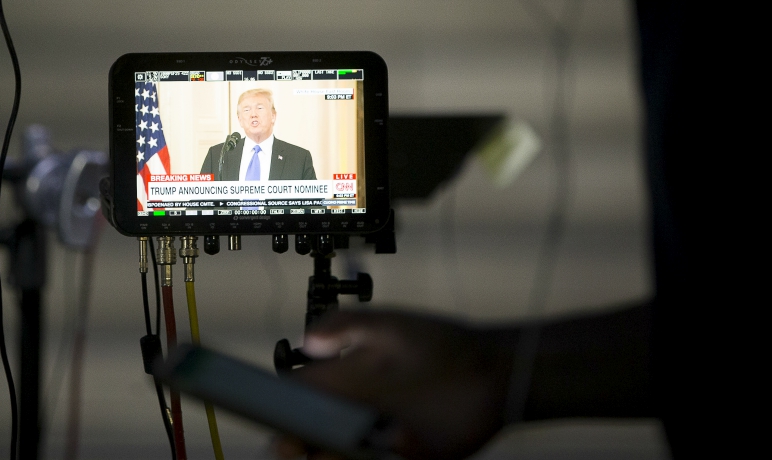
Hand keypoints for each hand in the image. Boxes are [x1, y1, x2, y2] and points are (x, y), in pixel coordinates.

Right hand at [275, 310, 514, 459]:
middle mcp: (358, 412)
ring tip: (331, 456)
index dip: (283, 412)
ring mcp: (381, 440)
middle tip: (294, 449)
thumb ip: (349, 325)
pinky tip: (375, 455)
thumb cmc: (441, 343)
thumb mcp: (390, 326)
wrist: (493, 371)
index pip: (301, 397)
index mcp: (348, 378)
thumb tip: (309, 340)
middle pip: (312, 437)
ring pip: (338, 459)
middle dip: (296, 447)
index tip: (277, 424)